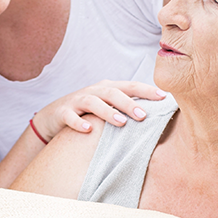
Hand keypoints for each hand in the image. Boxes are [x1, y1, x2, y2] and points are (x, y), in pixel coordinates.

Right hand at [32, 80, 165, 141]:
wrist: (53, 116)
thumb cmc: (88, 113)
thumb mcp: (108, 108)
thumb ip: (127, 109)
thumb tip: (157, 117)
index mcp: (108, 89)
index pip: (131, 86)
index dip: (146, 90)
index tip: (164, 97)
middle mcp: (94, 91)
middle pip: (113, 93)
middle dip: (129, 103)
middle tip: (143, 116)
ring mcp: (77, 101)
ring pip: (93, 102)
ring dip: (108, 112)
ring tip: (121, 123)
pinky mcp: (62, 113)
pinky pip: (70, 117)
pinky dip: (79, 123)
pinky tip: (89, 130)